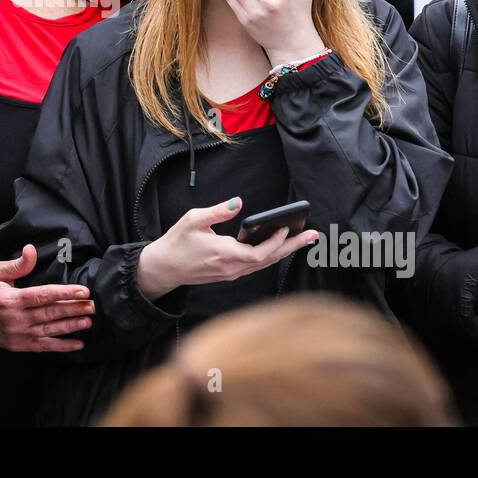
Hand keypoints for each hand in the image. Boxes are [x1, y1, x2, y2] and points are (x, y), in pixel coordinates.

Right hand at [0, 245, 93, 352]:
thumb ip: (17, 264)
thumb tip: (31, 250)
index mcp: (11, 299)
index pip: (43, 296)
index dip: (64, 294)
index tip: (83, 291)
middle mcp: (16, 319)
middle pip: (50, 314)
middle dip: (73, 309)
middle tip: (93, 306)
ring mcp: (18, 335)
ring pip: (50, 331)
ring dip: (71, 326)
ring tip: (88, 321)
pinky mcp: (18, 345)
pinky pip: (44, 347)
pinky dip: (62, 347)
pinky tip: (78, 344)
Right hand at [137, 196, 319, 300]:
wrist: (164, 268)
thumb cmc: (177, 243)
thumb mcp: (193, 220)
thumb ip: (219, 211)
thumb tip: (239, 202)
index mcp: (224, 254)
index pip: (259, 253)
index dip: (276, 242)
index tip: (286, 227)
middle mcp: (231, 268)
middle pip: (269, 260)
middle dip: (292, 247)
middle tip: (313, 236)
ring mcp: (231, 273)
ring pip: (264, 264)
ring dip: (284, 252)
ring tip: (302, 240)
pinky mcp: (229, 274)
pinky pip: (256, 266)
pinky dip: (271, 255)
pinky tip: (279, 246)